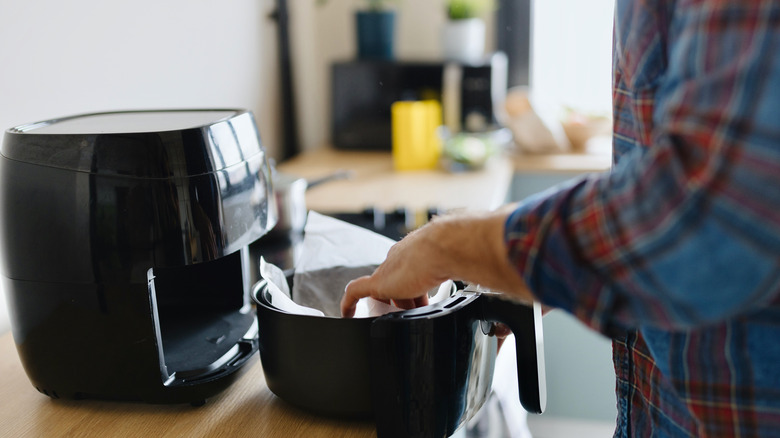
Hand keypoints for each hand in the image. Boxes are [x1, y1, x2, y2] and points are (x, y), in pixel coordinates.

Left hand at [341, 206, 535, 316]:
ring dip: (387, 303)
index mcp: (432, 249)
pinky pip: (357, 292)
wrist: (458, 242)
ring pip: (383, 288)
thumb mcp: (490, 272)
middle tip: (416, 313)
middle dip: (408, 297)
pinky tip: (346, 314)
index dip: (426, 286)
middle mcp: (409, 255)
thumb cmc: (477, 250)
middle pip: (402, 280)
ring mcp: (393, 268)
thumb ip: (504, 287)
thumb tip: (527, 309)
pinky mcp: (381, 281)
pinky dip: (350, 303)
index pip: (423, 269)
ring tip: (390, 319)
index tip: (432, 300)